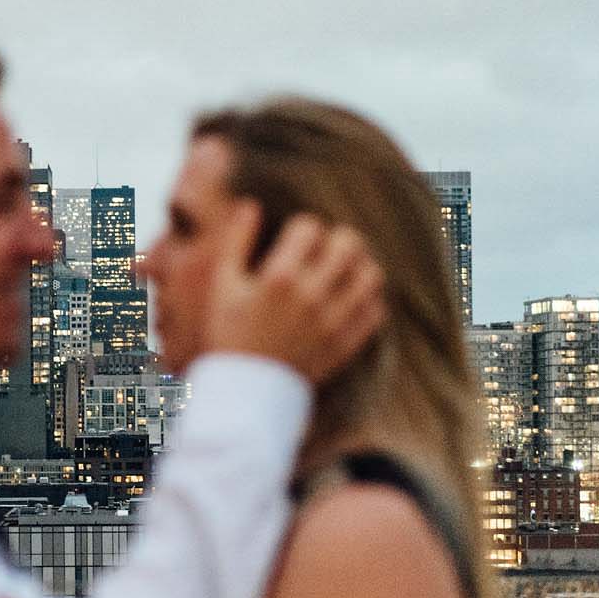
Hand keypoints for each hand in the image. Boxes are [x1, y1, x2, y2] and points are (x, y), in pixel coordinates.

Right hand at [202, 201, 385, 383]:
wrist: (243, 392)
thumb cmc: (229, 333)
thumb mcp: (223, 285)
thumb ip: (236, 241)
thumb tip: (250, 204)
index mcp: (279, 278)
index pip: (310, 227)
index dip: (303, 227)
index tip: (295, 239)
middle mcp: (310, 297)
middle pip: (348, 244)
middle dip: (337, 238)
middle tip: (326, 247)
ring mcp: (332, 322)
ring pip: (370, 275)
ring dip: (360, 265)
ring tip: (344, 268)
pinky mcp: (345, 344)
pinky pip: (375, 311)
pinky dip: (368, 298)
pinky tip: (351, 297)